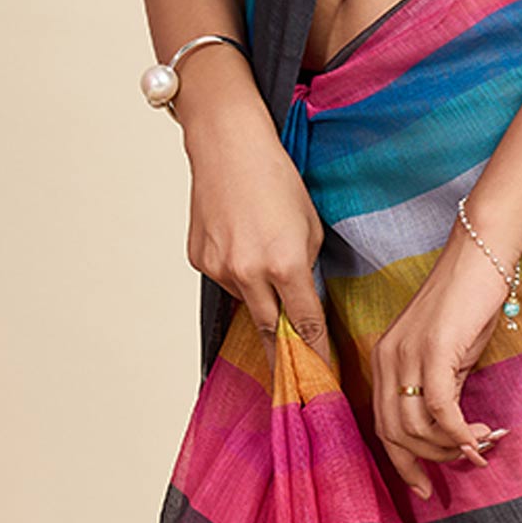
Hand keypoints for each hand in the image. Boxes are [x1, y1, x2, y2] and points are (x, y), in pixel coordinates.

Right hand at [184, 124, 328, 354]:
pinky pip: (226, 283)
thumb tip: (302, 300)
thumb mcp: (311, 225)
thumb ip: (308, 269)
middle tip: (296, 373)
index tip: (323, 377)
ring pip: (246, 304)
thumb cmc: (277, 178)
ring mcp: (219, 269)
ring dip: (260, 299)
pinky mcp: (199, 261)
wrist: (227, 146)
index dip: (316, 354)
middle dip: (285, 353)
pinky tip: (242, 243)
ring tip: (265, 261)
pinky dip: (238, 275)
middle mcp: (249, 273)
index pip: (305, 325)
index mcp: (286, 265)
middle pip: (270, 331)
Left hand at [372, 229, 516, 496]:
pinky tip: (481, 438)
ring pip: (417, 426)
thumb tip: (453, 429)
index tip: (425, 487)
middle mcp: (387, 359)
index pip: (383, 426)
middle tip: (467, 459)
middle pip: (396, 433)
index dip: (403, 463)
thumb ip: (442, 387)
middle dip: (431, 459)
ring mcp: (407, 354)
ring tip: (482, 442)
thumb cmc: (471, 300)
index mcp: (385, 360)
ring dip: (452, 445)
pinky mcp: (434, 350)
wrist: (483, 251)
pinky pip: (441, 408)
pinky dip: (460, 432)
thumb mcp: (449, 352)